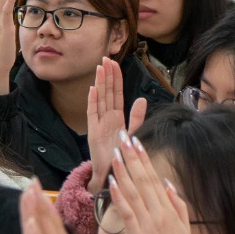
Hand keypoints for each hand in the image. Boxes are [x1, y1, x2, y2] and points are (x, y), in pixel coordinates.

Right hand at [86, 57, 147, 193]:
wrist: (110, 174)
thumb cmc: (121, 156)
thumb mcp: (133, 134)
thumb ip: (137, 117)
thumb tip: (142, 99)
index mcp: (117, 118)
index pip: (117, 94)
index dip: (116, 79)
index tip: (115, 64)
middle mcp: (106, 118)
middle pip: (107, 93)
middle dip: (107, 76)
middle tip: (105, 59)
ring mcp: (98, 124)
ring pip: (100, 99)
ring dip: (100, 84)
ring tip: (99, 68)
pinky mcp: (93, 132)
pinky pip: (92, 114)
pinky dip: (92, 102)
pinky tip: (92, 90)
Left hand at [106, 133, 191, 233]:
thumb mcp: (184, 227)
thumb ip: (177, 203)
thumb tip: (167, 183)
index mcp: (169, 209)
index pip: (154, 178)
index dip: (144, 159)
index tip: (136, 142)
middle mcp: (159, 212)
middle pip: (143, 180)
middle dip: (132, 157)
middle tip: (123, 138)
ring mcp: (148, 223)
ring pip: (134, 192)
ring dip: (123, 171)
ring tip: (115, 153)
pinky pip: (126, 211)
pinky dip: (119, 196)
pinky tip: (112, 181)